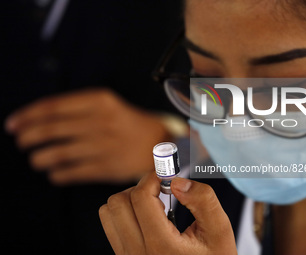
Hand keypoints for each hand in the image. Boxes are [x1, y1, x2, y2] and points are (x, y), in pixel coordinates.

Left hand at [5, 89, 170, 183]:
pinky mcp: (108, 168)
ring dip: (39, 158)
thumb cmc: (127, 122)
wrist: (160, 142)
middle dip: (28, 137)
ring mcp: (105, 146)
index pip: (52, 107)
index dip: (27, 116)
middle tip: (20, 141)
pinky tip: (54, 173)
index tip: (13, 124)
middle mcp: (101, 122)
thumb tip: (36, 118)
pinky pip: (72, 173)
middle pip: (51, 129)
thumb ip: (76, 108)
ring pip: (58, 154)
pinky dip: (57, 175)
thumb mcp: (106, 104)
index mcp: (100, 100)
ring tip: (36, 159)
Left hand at [99, 172, 236, 254]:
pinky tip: (146, 218)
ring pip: (109, 213)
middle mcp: (137, 253)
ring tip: (153, 204)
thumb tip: (177, 182)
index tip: (165, 176)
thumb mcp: (219, 232)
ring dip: (129, 200)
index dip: (152, 178)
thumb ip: (203, 201)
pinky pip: (111, 226)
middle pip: (118, 202)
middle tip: (160, 191)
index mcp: (161, 246)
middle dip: (139, 188)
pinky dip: (125, 213)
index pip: (140, 198)